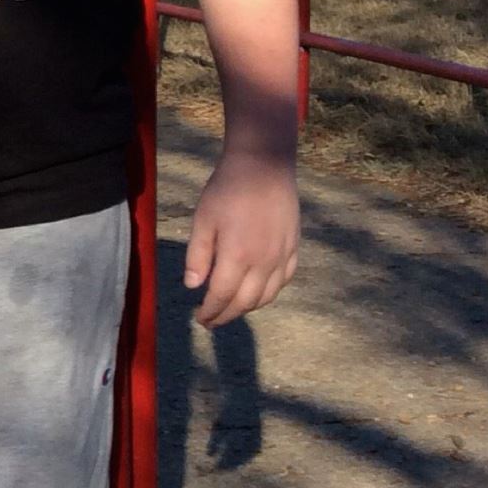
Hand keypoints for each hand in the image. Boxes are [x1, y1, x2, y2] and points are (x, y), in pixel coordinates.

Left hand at [183, 152, 298, 326]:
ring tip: (231, 309)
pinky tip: (259, 292)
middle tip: (212, 321)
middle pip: (246, 302)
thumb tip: (193, 287)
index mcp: (238, 256)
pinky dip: (270, 293)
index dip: (211, 312)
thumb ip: (198, 256)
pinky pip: (285, 280)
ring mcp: (283, 255)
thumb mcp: (203, 220)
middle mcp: (264, 262)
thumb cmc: (227, 190)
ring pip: (268, 295)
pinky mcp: (294, 247)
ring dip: (248, 308)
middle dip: (227, 316)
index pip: (222, 296)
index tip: (200, 319)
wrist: (264, 165)